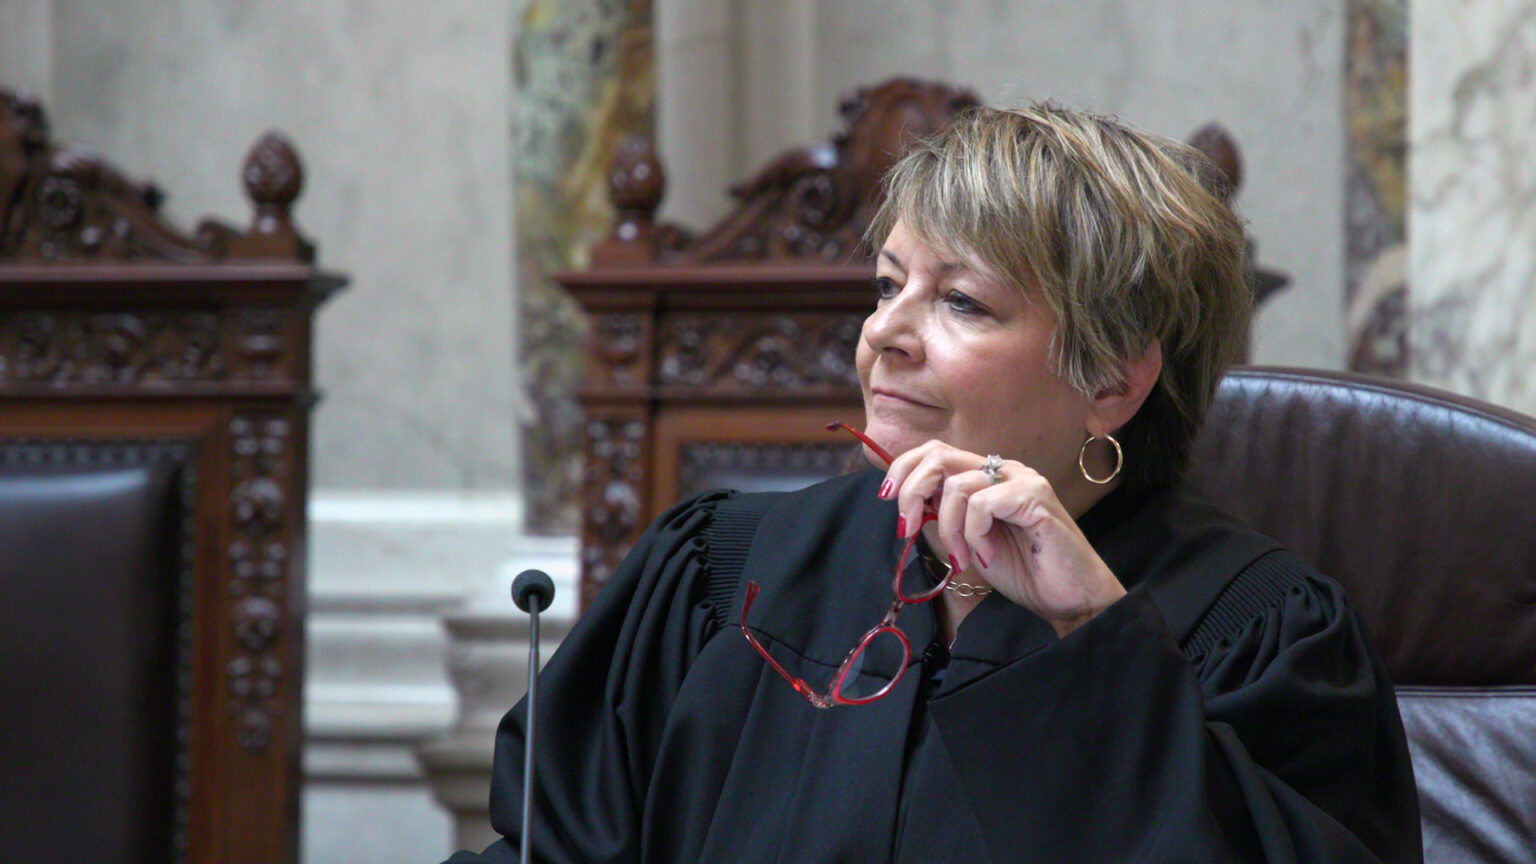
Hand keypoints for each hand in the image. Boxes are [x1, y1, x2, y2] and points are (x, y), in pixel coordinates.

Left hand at [880, 440, 1126, 636]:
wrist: (1069, 598)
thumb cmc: (1024, 572)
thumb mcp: (967, 543)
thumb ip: (943, 518)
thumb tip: (909, 502)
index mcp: (987, 477)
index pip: (935, 452)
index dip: (903, 469)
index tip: (888, 499)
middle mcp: (1003, 470)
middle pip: (939, 455)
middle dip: (911, 491)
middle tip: (907, 528)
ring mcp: (1022, 479)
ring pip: (957, 485)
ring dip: (948, 528)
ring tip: (964, 557)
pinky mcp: (1035, 495)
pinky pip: (982, 503)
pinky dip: (974, 534)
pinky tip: (987, 554)